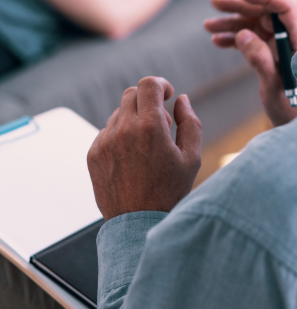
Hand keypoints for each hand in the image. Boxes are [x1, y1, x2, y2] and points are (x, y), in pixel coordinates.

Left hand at [87, 77, 201, 220]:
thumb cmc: (169, 192)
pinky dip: (120, 136)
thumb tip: (182, 99)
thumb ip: (190, 122)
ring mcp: (105, 141)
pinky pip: (107, 131)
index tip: (167, 94)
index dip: (160, 84)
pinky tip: (131, 159)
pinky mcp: (93, 153)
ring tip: (145, 147)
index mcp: (150, 127)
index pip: (148, 84)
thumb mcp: (191, 158)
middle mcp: (124, 130)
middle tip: (160, 123)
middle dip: (147, 101)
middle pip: (132, 94)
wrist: (138, 224)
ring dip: (133, 120)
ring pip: (118, 113)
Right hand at [204, 0, 296, 125]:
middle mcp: (292, 40)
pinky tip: (217, 41)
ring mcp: (282, 47)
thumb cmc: (293, 110)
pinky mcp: (273, 56)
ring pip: (256, 25)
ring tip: (208, 25)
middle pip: (266, 13)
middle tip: (215, 3)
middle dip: (240, 6)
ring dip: (233, 23)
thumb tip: (243, 35)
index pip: (285, 8)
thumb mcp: (274, 87)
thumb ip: (260, 60)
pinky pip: (252, 40)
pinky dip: (235, 39)